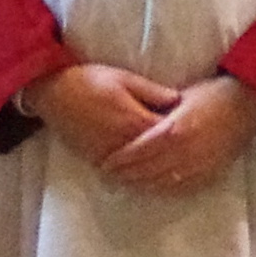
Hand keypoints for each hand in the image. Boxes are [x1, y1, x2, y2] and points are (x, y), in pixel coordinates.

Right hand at [23, 63, 182, 167]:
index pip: (169, 134)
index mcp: (135, 121)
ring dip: (161, 173)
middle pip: (158, 157)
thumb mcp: (124, 78)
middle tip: (197, 157)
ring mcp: (111, 155)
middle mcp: (125, 143)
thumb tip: (178, 99)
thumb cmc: (89, 80)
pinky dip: (140, 177)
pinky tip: (152, 178)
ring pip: (142, 171)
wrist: (53, 94)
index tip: (202, 133)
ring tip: (180, 172)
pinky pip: (125, 174)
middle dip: (177, 158)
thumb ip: (152, 91)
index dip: (186, 135)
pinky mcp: (99, 160)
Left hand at [95, 75, 255, 194]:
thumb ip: (157, 111)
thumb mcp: (180, 96)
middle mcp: (186, 152)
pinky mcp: (210, 174)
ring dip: (142, 184)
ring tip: (125, 183)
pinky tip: (152, 187)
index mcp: (176, 129)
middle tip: (109, 175)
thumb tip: (132, 122)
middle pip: (148, 170)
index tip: (105, 162)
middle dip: (126, 175)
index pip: (139, 151)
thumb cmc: (212, 94)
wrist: (248, 105)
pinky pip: (182, 188)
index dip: (120, 159)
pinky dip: (163, 189)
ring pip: (163, 182)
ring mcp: (200, 166)